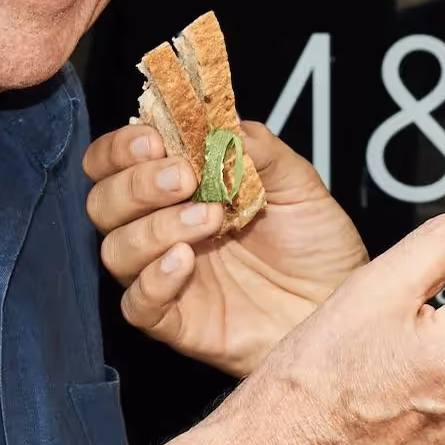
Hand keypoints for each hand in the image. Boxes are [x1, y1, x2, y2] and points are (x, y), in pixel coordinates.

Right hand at [84, 120, 367, 376]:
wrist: (341, 302)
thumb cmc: (318, 246)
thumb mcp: (298, 184)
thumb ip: (256, 148)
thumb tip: (219, 122)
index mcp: (182, 189)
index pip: (116, 162)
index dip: (122, 147)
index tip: (155, 139)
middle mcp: (163, 229)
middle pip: (102, 203)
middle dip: (136, 184)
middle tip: (184, 177)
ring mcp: (166, 277)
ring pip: (116, 250)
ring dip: (154, 228)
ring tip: (210, 219)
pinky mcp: (176, 322)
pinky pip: (137, 305)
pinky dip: (153, 280)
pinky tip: (186, 262)